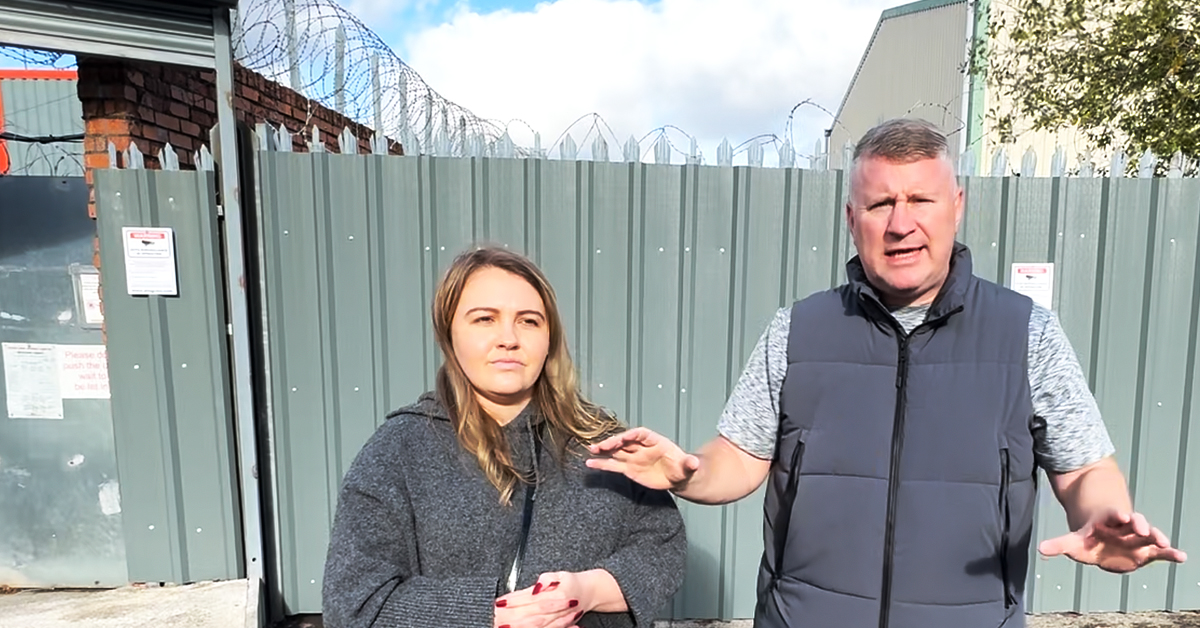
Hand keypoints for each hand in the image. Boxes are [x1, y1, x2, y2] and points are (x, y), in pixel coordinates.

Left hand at [493, 572, 591, 627]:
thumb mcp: (560, 574)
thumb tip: (536, 587)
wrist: (592, 592)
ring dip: (521, 626)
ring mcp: (560, 619)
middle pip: (532, 615)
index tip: (500, 602)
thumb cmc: (572, 583)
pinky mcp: (560, 625)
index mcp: (557, 593)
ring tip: (505, 626)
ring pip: (538, 626)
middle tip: (497, 618)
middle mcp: (558, 608)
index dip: (515, 600)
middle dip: (514, 618)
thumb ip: (547, 579)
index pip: (531, 598)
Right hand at [584, 427, 698, 490]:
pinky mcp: (629, 469)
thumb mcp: (689, 466)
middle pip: (625, 441)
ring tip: (591, 451)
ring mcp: (634, 457)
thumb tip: (694, 462)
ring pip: (616, 452)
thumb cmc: (683, 468)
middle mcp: (642, 447)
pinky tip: (590, 464)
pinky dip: (602, 464)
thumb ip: (689, 463)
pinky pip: (613, 465)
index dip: (631, 435)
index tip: (622, 437)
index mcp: (655, 441)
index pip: (641, 434)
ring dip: (604, 450)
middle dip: (613, 442)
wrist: (679, 477)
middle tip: (601, 445)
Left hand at [1038, 508, 1186, 572]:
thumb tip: (1039, 549)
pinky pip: (1161, 552)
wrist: (1104, 542)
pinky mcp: (1147, 551)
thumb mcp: (1074, 542)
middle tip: (1143, 527)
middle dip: (1139, 523)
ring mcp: (1138, 538)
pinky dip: (1171, 554)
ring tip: (1164, 542)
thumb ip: (1059, 545)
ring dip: (1156, 537)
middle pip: (1134, 522)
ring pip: (1149, 535)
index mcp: (1107, 522)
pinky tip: (1182, 557)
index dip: (1117, 515)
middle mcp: (1125, 527)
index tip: (1122, 515)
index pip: (1112, 516)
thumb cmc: (1089, 539)